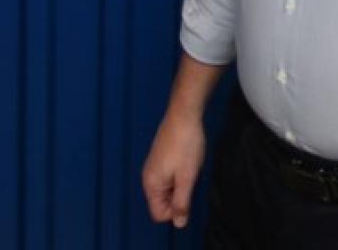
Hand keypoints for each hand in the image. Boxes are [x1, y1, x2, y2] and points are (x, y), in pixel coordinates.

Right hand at [142, 112, 205, 227]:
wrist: (183, 114)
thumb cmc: (185, 144)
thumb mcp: (187, 177)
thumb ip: (181, 202)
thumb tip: (179, 223)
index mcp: (151, 184)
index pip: (158, 213)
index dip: (175, 210)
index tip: (187, 193)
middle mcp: (148, 177)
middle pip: (162, 202)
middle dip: (179, 195)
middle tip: (189, 177)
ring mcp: (154, 166)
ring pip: (168, 189)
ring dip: (181, 184)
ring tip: (188, 167)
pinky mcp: (160, 158)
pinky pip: (169, 176)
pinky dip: (180, 173)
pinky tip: (187, 160)